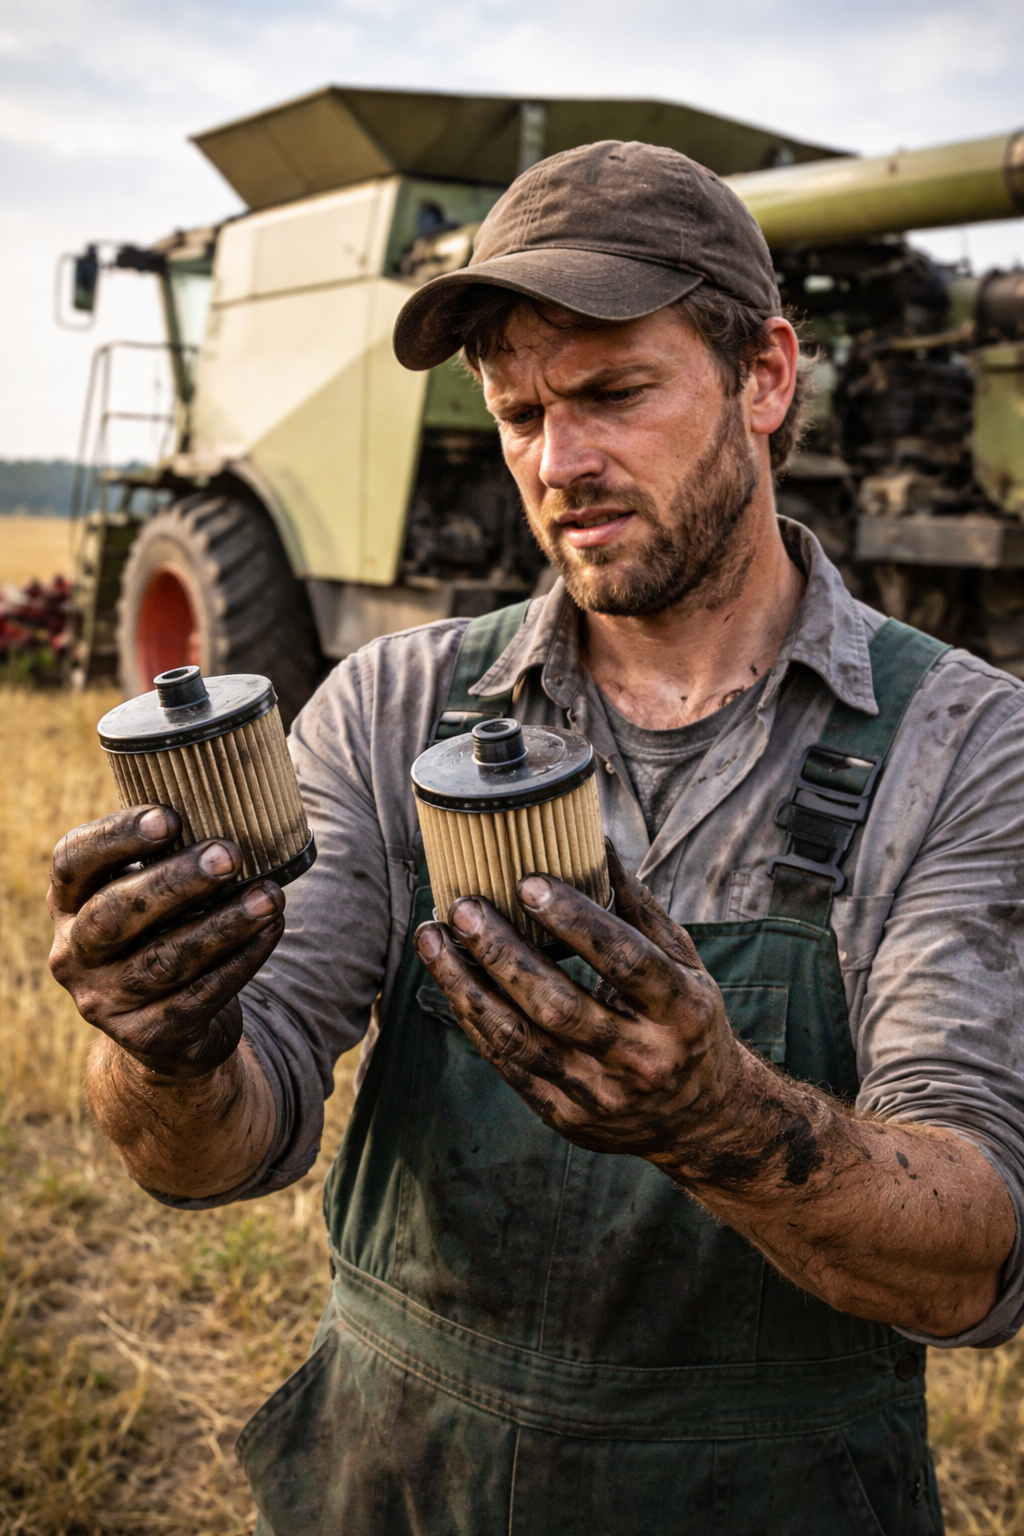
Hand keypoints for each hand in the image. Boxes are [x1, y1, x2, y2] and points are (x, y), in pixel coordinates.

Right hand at [48, 805, 284, 1079]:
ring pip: (165, 960)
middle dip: (176, 882)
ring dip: (225, 925)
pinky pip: (199, 996)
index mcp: (68, 903)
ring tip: (270, 897)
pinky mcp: (146, 1036)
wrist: (167, 1030)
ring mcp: (104, 1000)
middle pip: (115, 913)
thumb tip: (236, 803)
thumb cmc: (165, 933)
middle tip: (230, 856)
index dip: (116, 837)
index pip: (73, 862)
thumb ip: (169, 857)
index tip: (171, 818)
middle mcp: (74, 953)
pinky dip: (241, 961)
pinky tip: (270, 931)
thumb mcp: (148, 895)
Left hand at [412, 843, 745, 1170]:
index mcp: (681, 1012)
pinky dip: (473, 1016)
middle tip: (464, 907)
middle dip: (502, 953)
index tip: (528, 883)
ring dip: (466, 985)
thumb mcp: (683, 963)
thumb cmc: (687, 1020)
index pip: (625, 961)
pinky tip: (450, 978)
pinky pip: (507, 1063)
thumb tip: (594, 839)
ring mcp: (600, 1094)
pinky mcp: (566, 1116)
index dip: (576, 921)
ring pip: (518, 1039)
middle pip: (559, 1005)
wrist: (699, 1119)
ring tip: (433, 938)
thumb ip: (637, 907)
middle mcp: (642, 1059)